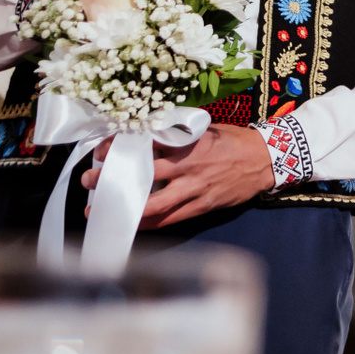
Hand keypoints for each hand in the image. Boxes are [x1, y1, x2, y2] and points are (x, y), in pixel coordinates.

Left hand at [83, 124, 274, 227]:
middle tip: (88, 181)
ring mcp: (195, 189)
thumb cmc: (235, 140)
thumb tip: (147, 134)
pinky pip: (171, 219)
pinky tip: (131, 225)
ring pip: (154, 204)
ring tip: (100, 211)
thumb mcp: (205, 128)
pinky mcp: (203, 206)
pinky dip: (149, 224)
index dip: (120, 148)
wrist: (266, 160)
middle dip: (113, 179)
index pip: (146, 145)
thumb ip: (178, 133)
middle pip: (143, 175)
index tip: (102, 151)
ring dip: (125, 208)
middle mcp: (188, 167)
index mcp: (188, 143)